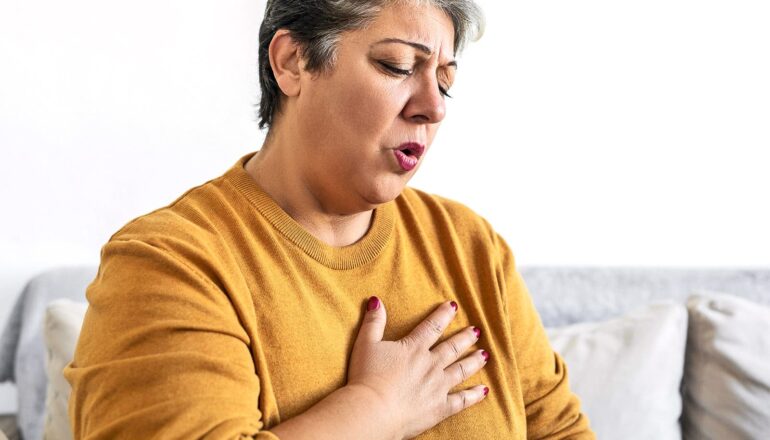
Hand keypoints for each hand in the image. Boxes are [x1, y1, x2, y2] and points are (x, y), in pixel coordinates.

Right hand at [347, 297, 489, 439]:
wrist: (373, 411)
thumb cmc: (366, 377)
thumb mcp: (365, 344)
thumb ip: (373, 322)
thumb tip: (376, 301)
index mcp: (414, 348)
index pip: (432, 326)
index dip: (444, 315)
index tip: (454, 306)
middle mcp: (430, 364)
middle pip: (452, 347)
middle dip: (465, 337)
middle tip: (476, 331)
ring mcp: (438, 386)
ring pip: (461, 370)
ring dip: (474, 361)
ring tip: (484, 355)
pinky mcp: (439, 408)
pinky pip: (462, 400)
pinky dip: (474, 395)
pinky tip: (484, 390)